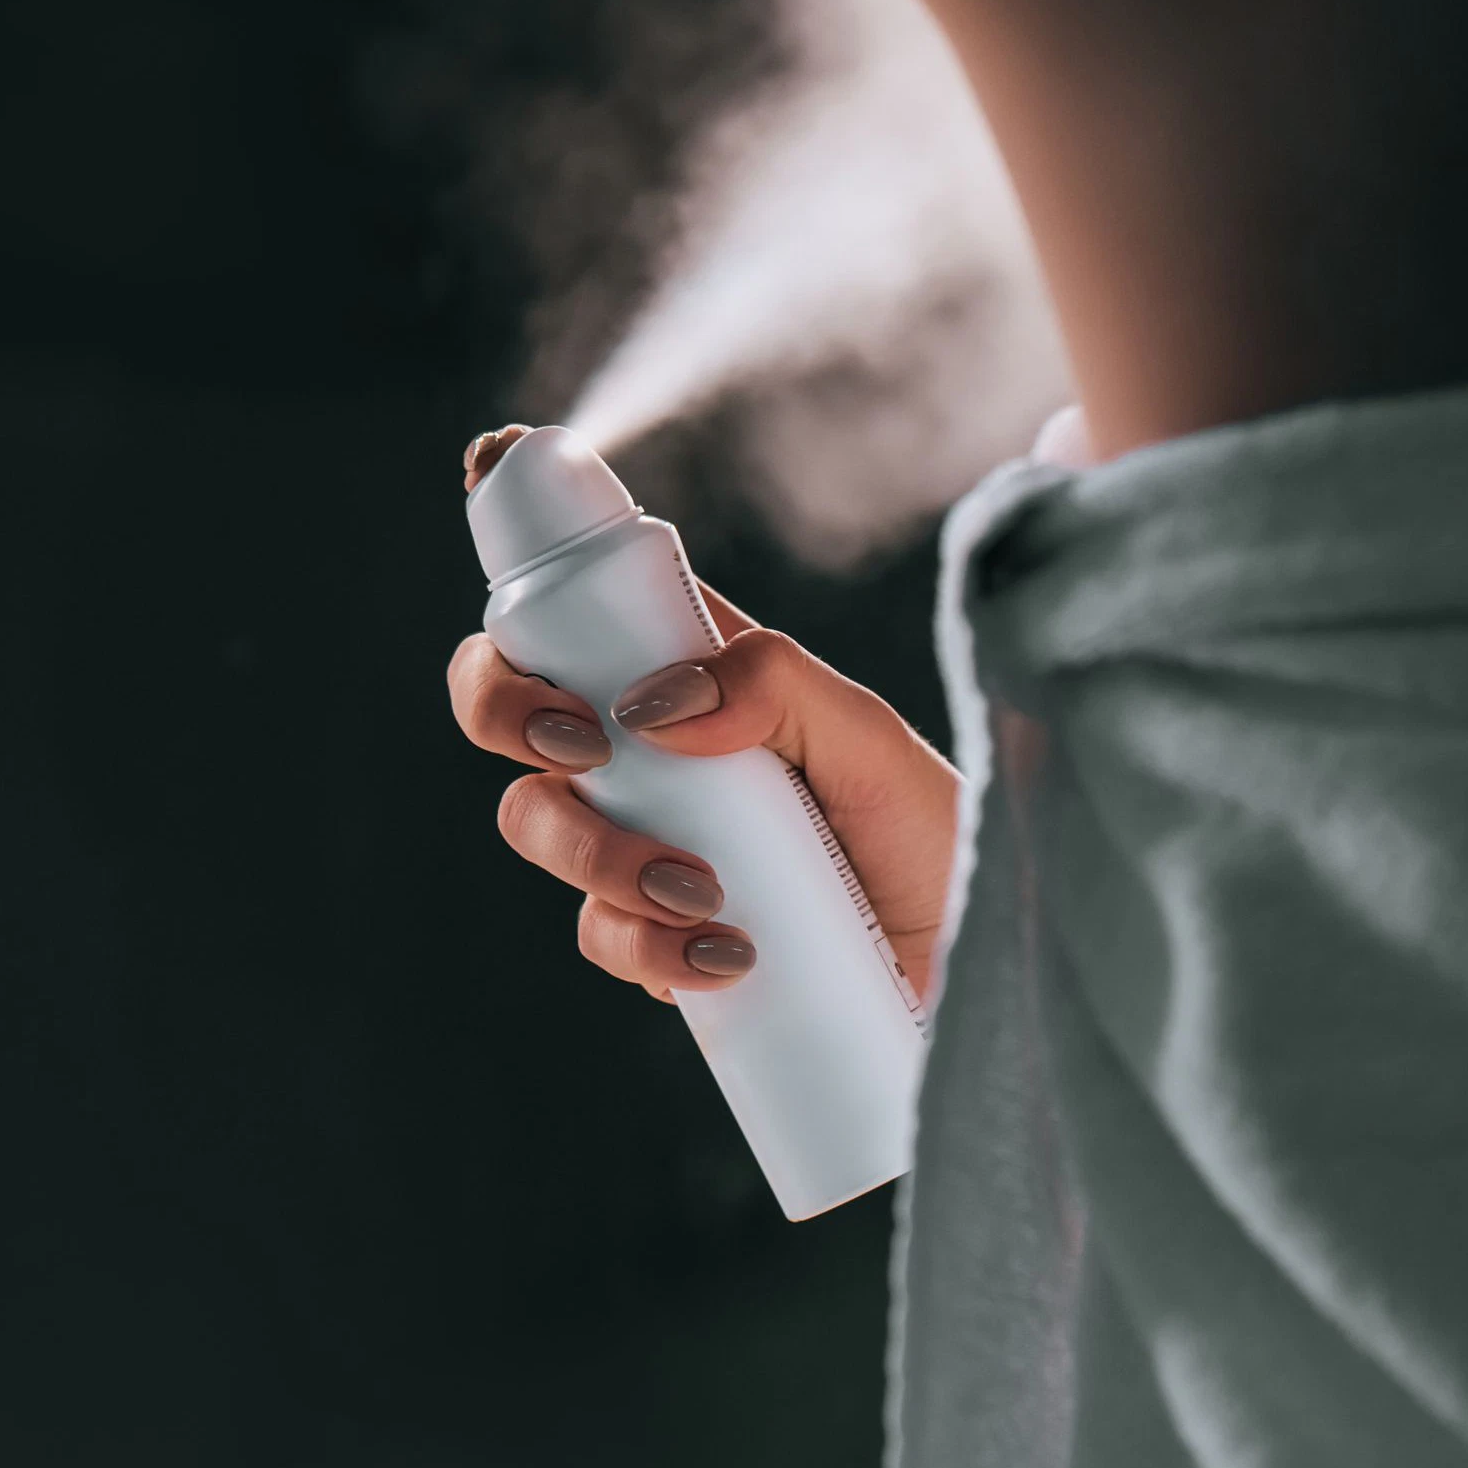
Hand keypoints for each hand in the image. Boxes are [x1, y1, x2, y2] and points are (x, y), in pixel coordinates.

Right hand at [446, 429, 959, 1004]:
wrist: (971, 963)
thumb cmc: (931, 832)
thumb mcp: (869, 735)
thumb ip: (771, 684)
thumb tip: (647, 705)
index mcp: (691, 669)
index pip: (580, 602)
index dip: (522, 558)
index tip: (495, 503)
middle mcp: (646, 746)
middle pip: (504, 702)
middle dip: (506, 711)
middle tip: (584, 748)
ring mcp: (639, 838)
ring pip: (536, 821)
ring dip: (598, 855)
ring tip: (705, 893)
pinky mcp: (654, 932)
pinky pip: (600, 935)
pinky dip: (648, 949)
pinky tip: (727, 956)